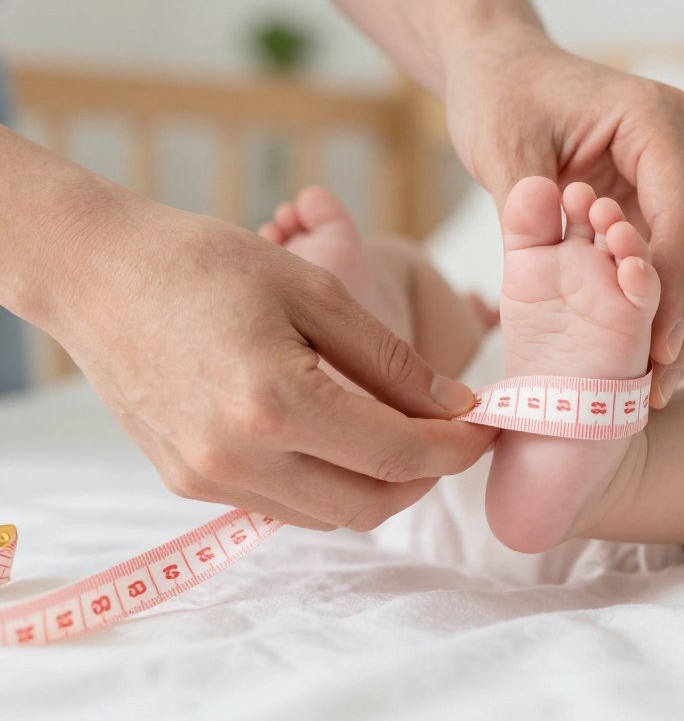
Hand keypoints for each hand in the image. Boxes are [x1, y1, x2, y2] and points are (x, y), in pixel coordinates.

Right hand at [49, 197, 495, 529]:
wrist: (100, 275)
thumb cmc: (207, 264)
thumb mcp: (314, 291)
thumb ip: (391, 360)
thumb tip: (455, 407)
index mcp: (274, 402)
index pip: (397, 454)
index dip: (456, 447)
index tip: (488, 426)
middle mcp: (238, 458)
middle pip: (369, 505)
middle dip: (426, 476)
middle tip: (451, 433)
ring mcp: (208, 480)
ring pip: (330, 516)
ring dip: (380, 485)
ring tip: (401, 431)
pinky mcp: (189, 483)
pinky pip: (286, 507)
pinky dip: (330, 485)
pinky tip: (341, 439)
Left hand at [444, 33, 683, 406]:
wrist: (506, 73)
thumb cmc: (503, 99)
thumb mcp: (503, 147)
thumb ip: (528, 202)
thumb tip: (547, 252)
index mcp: (654, 121)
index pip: (682, 214)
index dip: (674, 287)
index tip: (660, 350)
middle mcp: (683, 143)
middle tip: (661, 388)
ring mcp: (680, 171)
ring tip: (657, 387)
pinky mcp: (664, 196)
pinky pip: (678, 257)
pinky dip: (666, 304)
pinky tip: (646, 355)